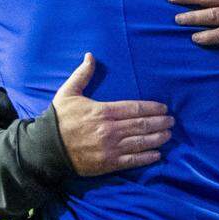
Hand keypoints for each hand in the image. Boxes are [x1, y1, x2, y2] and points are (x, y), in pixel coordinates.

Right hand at [53, 53, 172, 176]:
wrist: (47, 149)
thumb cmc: (59, 119)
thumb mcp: (68, 93)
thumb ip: (82, 75)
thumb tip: (90, 56)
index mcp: (103, 111)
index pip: (135, 108)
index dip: (152, 108)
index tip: (163, 108)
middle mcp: (110, 129)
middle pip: (141, 125)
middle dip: (159, 123)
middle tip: (171, 121)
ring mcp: (110, 148)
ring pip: (140, 142)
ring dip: (157, 138)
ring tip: (168, 135)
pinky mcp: (108, 164)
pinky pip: (132, 161)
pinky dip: (146, 158)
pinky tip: (157, 155)